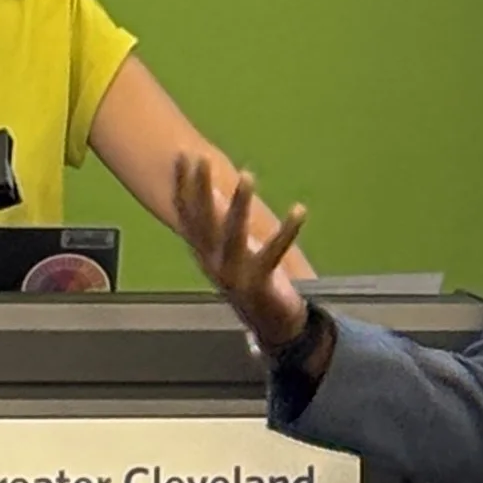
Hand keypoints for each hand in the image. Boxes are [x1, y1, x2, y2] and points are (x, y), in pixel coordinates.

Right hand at [171, 157, 313, 355]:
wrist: (272, 327)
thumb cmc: (251, 282)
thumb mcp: (229, 252)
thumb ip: (217, 225)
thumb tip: (211, 191)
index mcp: (204, 254)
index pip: (187, 216)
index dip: (183, 187)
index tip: (184, 156)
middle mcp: (214, 264)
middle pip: (204, 222)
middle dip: (201, 189)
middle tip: (202, 158)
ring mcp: (235, 275)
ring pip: (234, 234)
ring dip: (240, 204)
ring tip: (247, 176)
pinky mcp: (261, 284)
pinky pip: (275, 253)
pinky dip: (288, 230)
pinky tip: (299, 210)